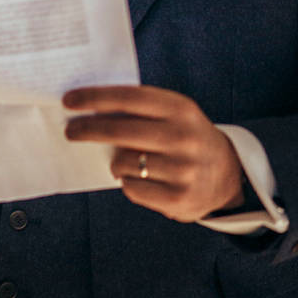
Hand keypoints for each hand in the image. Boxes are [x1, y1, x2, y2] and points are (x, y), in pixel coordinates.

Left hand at [63, 85, 243, 221]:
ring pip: (123, 162)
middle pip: (120, 130)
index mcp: (180, 108)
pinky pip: (131, 188)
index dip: (95, 98)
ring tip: (126, 161)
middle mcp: (183, 137)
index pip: (128, 98)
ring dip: (115, 162)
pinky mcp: (179, 199)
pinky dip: (127, 183)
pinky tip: (139, 179)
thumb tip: (89, 109)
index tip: (69, 100)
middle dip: (88, 130)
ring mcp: (183, 169)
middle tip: (70, 131)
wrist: (228, 173)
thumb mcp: (173, 113)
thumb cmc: (185, 136)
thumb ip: (140, 108)